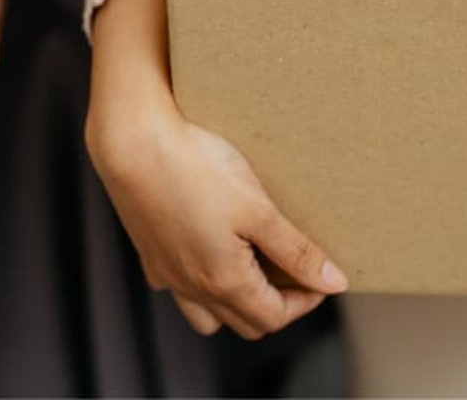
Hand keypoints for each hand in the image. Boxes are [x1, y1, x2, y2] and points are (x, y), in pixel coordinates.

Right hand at [87, 0, 346, 338]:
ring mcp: (167, 274)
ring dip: (237, 304)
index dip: (306, 300)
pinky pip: (177, 287)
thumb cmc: (196, 169)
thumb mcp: (258, 210)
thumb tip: (334, 283)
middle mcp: (193, 288)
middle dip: (277, 304)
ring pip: (208, 316)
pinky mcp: (149, 254)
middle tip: (294, 269)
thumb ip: (296, 251)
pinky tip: (206, 249)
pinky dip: (199, 283)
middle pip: (246, 323)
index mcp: (225, 283)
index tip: (321, 273)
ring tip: (253, 267)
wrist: (132, 143)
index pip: (275, 318)